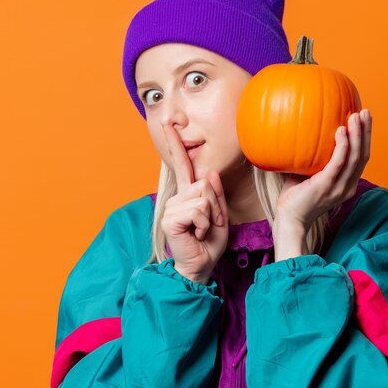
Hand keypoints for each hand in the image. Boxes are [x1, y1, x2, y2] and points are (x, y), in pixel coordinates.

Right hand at [160, 124, 228, 283]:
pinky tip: (196, 234)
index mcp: (187, 194)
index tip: (167, 122)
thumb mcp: (220, 215)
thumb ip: (216, 194)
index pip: (182, 164)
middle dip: (215, 206)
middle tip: (210, 224)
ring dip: (210, 218)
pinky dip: (203, 224)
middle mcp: (176, 197)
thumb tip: (209, 172)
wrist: (201, 265)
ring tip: (202, 230)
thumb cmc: (209, 242)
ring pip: (203, 197)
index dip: (174, 142)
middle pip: (204, 184)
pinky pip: (197, 210)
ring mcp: (171, 207)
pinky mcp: (169, 219)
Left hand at [273, 110, 371, 233]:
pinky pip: (338, 163)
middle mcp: (347, 187)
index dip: (365, 138)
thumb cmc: (296, 197)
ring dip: (358, 134)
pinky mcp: (326, 186)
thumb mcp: (308, 174)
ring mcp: (338, 188)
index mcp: (347, 184)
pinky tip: (340, 130)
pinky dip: (342, 146)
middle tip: (365, 112)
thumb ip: (314, 158)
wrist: (289, 220)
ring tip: (356, 115)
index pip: (362, 158)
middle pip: (363, 155)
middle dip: (366, 132)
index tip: (364, 120)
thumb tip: (307, 132)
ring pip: (355, 157)